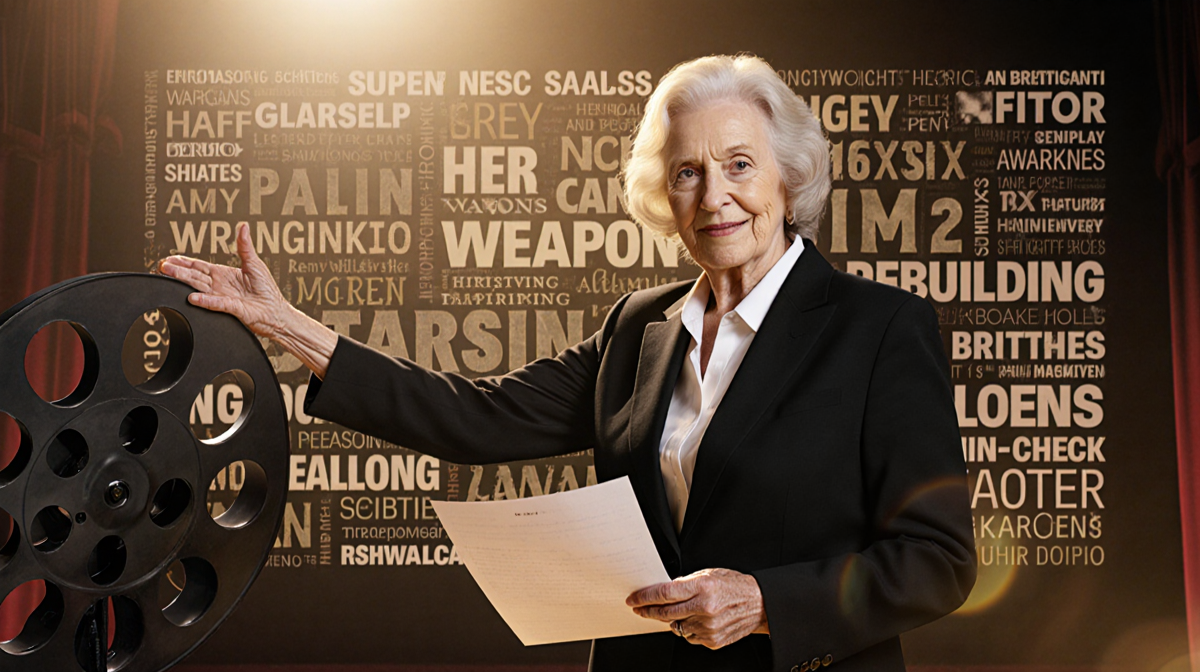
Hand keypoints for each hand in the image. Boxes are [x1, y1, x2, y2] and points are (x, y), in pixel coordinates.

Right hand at [158, 223, 286, 338]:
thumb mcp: (255, 263)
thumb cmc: (267, 290)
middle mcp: (220, 286)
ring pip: (199, 287)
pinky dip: (204, 300)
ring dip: (184, 281)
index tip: (171, 258)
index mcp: (224, 274)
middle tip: (163, 265)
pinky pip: (216, 303)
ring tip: (169, 273)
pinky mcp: (231, 308)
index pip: (200, 267)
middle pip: (195, 276)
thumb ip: (245, 246)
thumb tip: (243, 227)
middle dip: (178, 270)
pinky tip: (192, 297)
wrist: (277, 312)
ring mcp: (223, 297)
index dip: (185, 262)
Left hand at [627, 568, 768, 648]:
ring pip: (676, 626)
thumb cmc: (735, 587)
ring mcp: (708, 627)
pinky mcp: (712, 640)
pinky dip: (688, 628)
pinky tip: (697, 620)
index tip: (635, 599)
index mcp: (703, 587)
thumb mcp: (709, 575)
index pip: (665, 594)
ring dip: (672, 619)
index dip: (645, 597)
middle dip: (649, 610)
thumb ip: (686, 583)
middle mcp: (704, 608)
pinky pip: (689, 636)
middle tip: (639, 608)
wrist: (759, 604)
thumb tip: (664, 591)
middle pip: (665, 613)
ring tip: (683, 610)